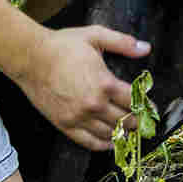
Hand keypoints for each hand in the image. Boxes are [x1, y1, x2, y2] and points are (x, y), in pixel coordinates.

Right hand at [17, 24, 147, 151]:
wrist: (31, 58)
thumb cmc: (63, 45)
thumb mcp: (96, 36)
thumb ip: (123, 43)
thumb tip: (146, 48)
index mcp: (104, 83)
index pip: (133, 101)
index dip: (145, 106)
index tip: (151, 109)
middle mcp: (94, 104)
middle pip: (124, 120)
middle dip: (137, 122)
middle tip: (143, 122)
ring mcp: (78, 117)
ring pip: (109, 134)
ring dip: (123, 135)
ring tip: (131, 133)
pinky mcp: (65, 125)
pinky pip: (88, 142)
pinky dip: (103, 145)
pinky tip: (111, 143)